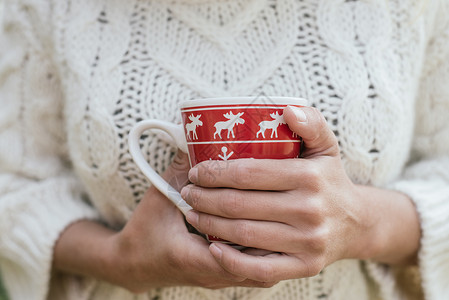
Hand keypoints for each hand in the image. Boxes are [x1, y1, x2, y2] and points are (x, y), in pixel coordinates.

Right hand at [108, 151, 277, 291]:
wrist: (135, 263)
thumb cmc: (144, 232)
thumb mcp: (159, 196)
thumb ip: (179, 168)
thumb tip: (200, 136)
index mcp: (190, 258)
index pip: (234, 253)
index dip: (253, 227)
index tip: (264, 199)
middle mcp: (210, 274)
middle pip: (256, 264)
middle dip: (274, 235)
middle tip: (285, 203)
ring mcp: (219, 278)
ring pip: (259, 269)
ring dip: (273, 243)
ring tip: (285, 214)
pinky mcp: (223, 276)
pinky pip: (253, 269)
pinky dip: (264, 251)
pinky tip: (272, 227)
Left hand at [180, 106, 420, 282]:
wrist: (355, 223)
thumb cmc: (329, 180)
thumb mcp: (326, 147)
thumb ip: (311, 122)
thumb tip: (287, 109)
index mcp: (310, 177)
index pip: (249, 173)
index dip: (215, 172)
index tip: (196, 171)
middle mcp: (310, 210)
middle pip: (240, 204)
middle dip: (204, 198)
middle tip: (187, 192)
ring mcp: (307, 242)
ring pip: (244, 234)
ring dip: (209, 224)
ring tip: (192, 213)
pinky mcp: (304, 266)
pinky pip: (260, 269)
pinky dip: (231, 261)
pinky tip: (213, 247)